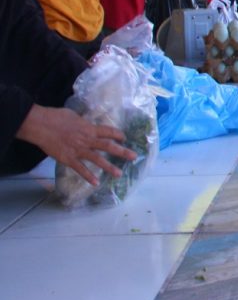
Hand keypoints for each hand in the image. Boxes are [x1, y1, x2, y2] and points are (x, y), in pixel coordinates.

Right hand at [16, 105, 135, 186]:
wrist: (41, 125)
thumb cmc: (55, 117)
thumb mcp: (74, 116)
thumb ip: (82, 122)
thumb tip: (86, 124)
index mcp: (89, 128)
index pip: (109, 131)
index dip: (118, 134)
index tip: (124, 138)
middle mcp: (87, 140)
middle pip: (108, 146)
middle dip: (122, 151)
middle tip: (134, 156)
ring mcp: (78, 150)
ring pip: (98, 160)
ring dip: (109, 167)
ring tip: (119, 174)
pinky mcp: (68, 159)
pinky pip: (80, 169)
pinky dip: (88, 176)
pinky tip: (95, 183)